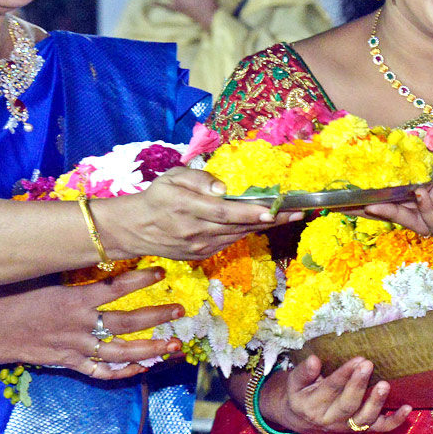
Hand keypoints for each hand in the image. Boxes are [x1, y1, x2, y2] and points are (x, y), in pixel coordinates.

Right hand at [0, 268, 185, 379]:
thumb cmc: (7, 297)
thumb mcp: (37, 274)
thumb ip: (66, 263)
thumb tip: (92, 241)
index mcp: (73, 301)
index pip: (116, 288)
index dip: (141, 278)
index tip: (161, 271)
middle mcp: (80, 327)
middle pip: (127, 323)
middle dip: (157, 317)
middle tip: (180, 310)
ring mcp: (76, 349)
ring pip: (121, 352)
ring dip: (151, 349)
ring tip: (175, 345)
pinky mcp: (69, 364)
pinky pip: (102, 373)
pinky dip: (124, 372)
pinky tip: (144, 368)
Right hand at [99, 166, 300, 260]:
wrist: (135, 229)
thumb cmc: (157, 196)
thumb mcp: (172, 178)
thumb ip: (198, 179)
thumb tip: (223, 188)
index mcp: (187, 208)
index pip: (225, 212)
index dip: (251, 212)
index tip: (274, 209)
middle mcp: (196, 231)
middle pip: (239, 226)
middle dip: (271, 219)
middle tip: (298, 211)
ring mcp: (200, 247)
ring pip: (238, 235)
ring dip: (264, 226)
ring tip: (288, 216)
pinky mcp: (202, 255)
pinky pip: (229, 242)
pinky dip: (246, 232)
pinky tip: (262, 223)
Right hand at [259, 355, 411, 433]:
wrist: (302, 420)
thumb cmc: (301, 393)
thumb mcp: (294, 383)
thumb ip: (304, 372)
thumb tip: (314, 360)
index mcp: (312, 406)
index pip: (330, 389)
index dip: (344, 374)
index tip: (357, 359)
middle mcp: (330, 420)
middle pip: (347, 405)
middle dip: (358, 386)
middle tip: (368, 365)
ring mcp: (348, 426)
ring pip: (364, 419)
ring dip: (376, 403)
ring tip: (385, 384)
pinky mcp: (361, 429)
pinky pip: (380, 428)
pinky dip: (395, 421)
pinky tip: (407, 408)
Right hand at [367, 155, 432, 251]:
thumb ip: (432, 163)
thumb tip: (407, 149)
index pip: (401, 183)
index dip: (381, 182)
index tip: (358, 178)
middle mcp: (431, 202)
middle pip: (396, 203)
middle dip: (372, 202)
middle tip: (345, 201)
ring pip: (405, 216)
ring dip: (386, 210)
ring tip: (365, 204)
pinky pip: (428, 221)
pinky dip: (421, 209)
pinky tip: (417, 196)